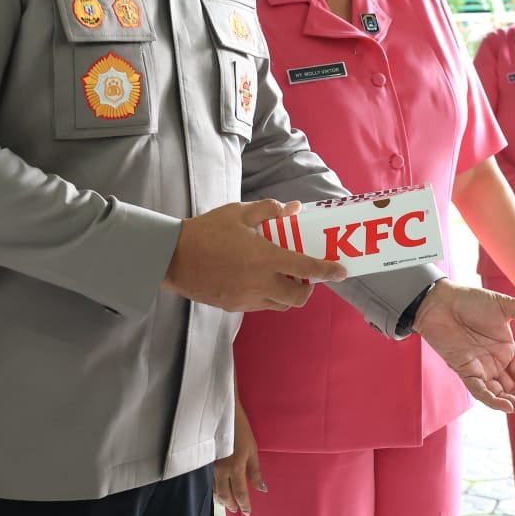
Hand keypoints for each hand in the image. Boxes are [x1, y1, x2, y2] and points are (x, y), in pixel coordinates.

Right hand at [162, 199, 346, 311]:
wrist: (172, 256)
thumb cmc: (207, 231)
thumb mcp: (239, 212)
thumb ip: (269, 211)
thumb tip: (293, 209)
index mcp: (265, 258)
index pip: (307, 269)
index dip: (328, 271)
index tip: (341, 272)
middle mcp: (260, 283)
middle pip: (297, 299)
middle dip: (308, 290)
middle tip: (304, 276)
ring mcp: (246, 299)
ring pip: (279, 305)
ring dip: (287, 294)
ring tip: (280, 276)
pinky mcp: (233, 307)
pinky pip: (259, 305)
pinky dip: (267, 296)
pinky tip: (256, 279)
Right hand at [213, 401, 264, 515]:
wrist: (222, 413)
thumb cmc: (240, 429)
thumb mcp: (252, 449)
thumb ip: (256, 471)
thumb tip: (262, 489)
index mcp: (235, 467)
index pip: (240, 493)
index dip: (244, 505)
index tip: (248, 512)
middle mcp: (221, 470)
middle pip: (224, 495)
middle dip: (231, 505)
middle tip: (236, 510)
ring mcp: (211, 466)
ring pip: (214, 490)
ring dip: (221, 499)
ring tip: (227, 503)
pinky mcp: (205, 461)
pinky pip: (209, 481)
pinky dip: (214, 489)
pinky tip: (217, 489)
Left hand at [413, 279, 514, 418]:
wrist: (442, 301)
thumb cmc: (471, 301)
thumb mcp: (505, 306)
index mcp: (506, 351)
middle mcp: (494, 363)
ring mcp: (480, 369)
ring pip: (500, 395)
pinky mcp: (465, 371)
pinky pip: (480, 391)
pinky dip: (493, 400)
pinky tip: (508, 407)